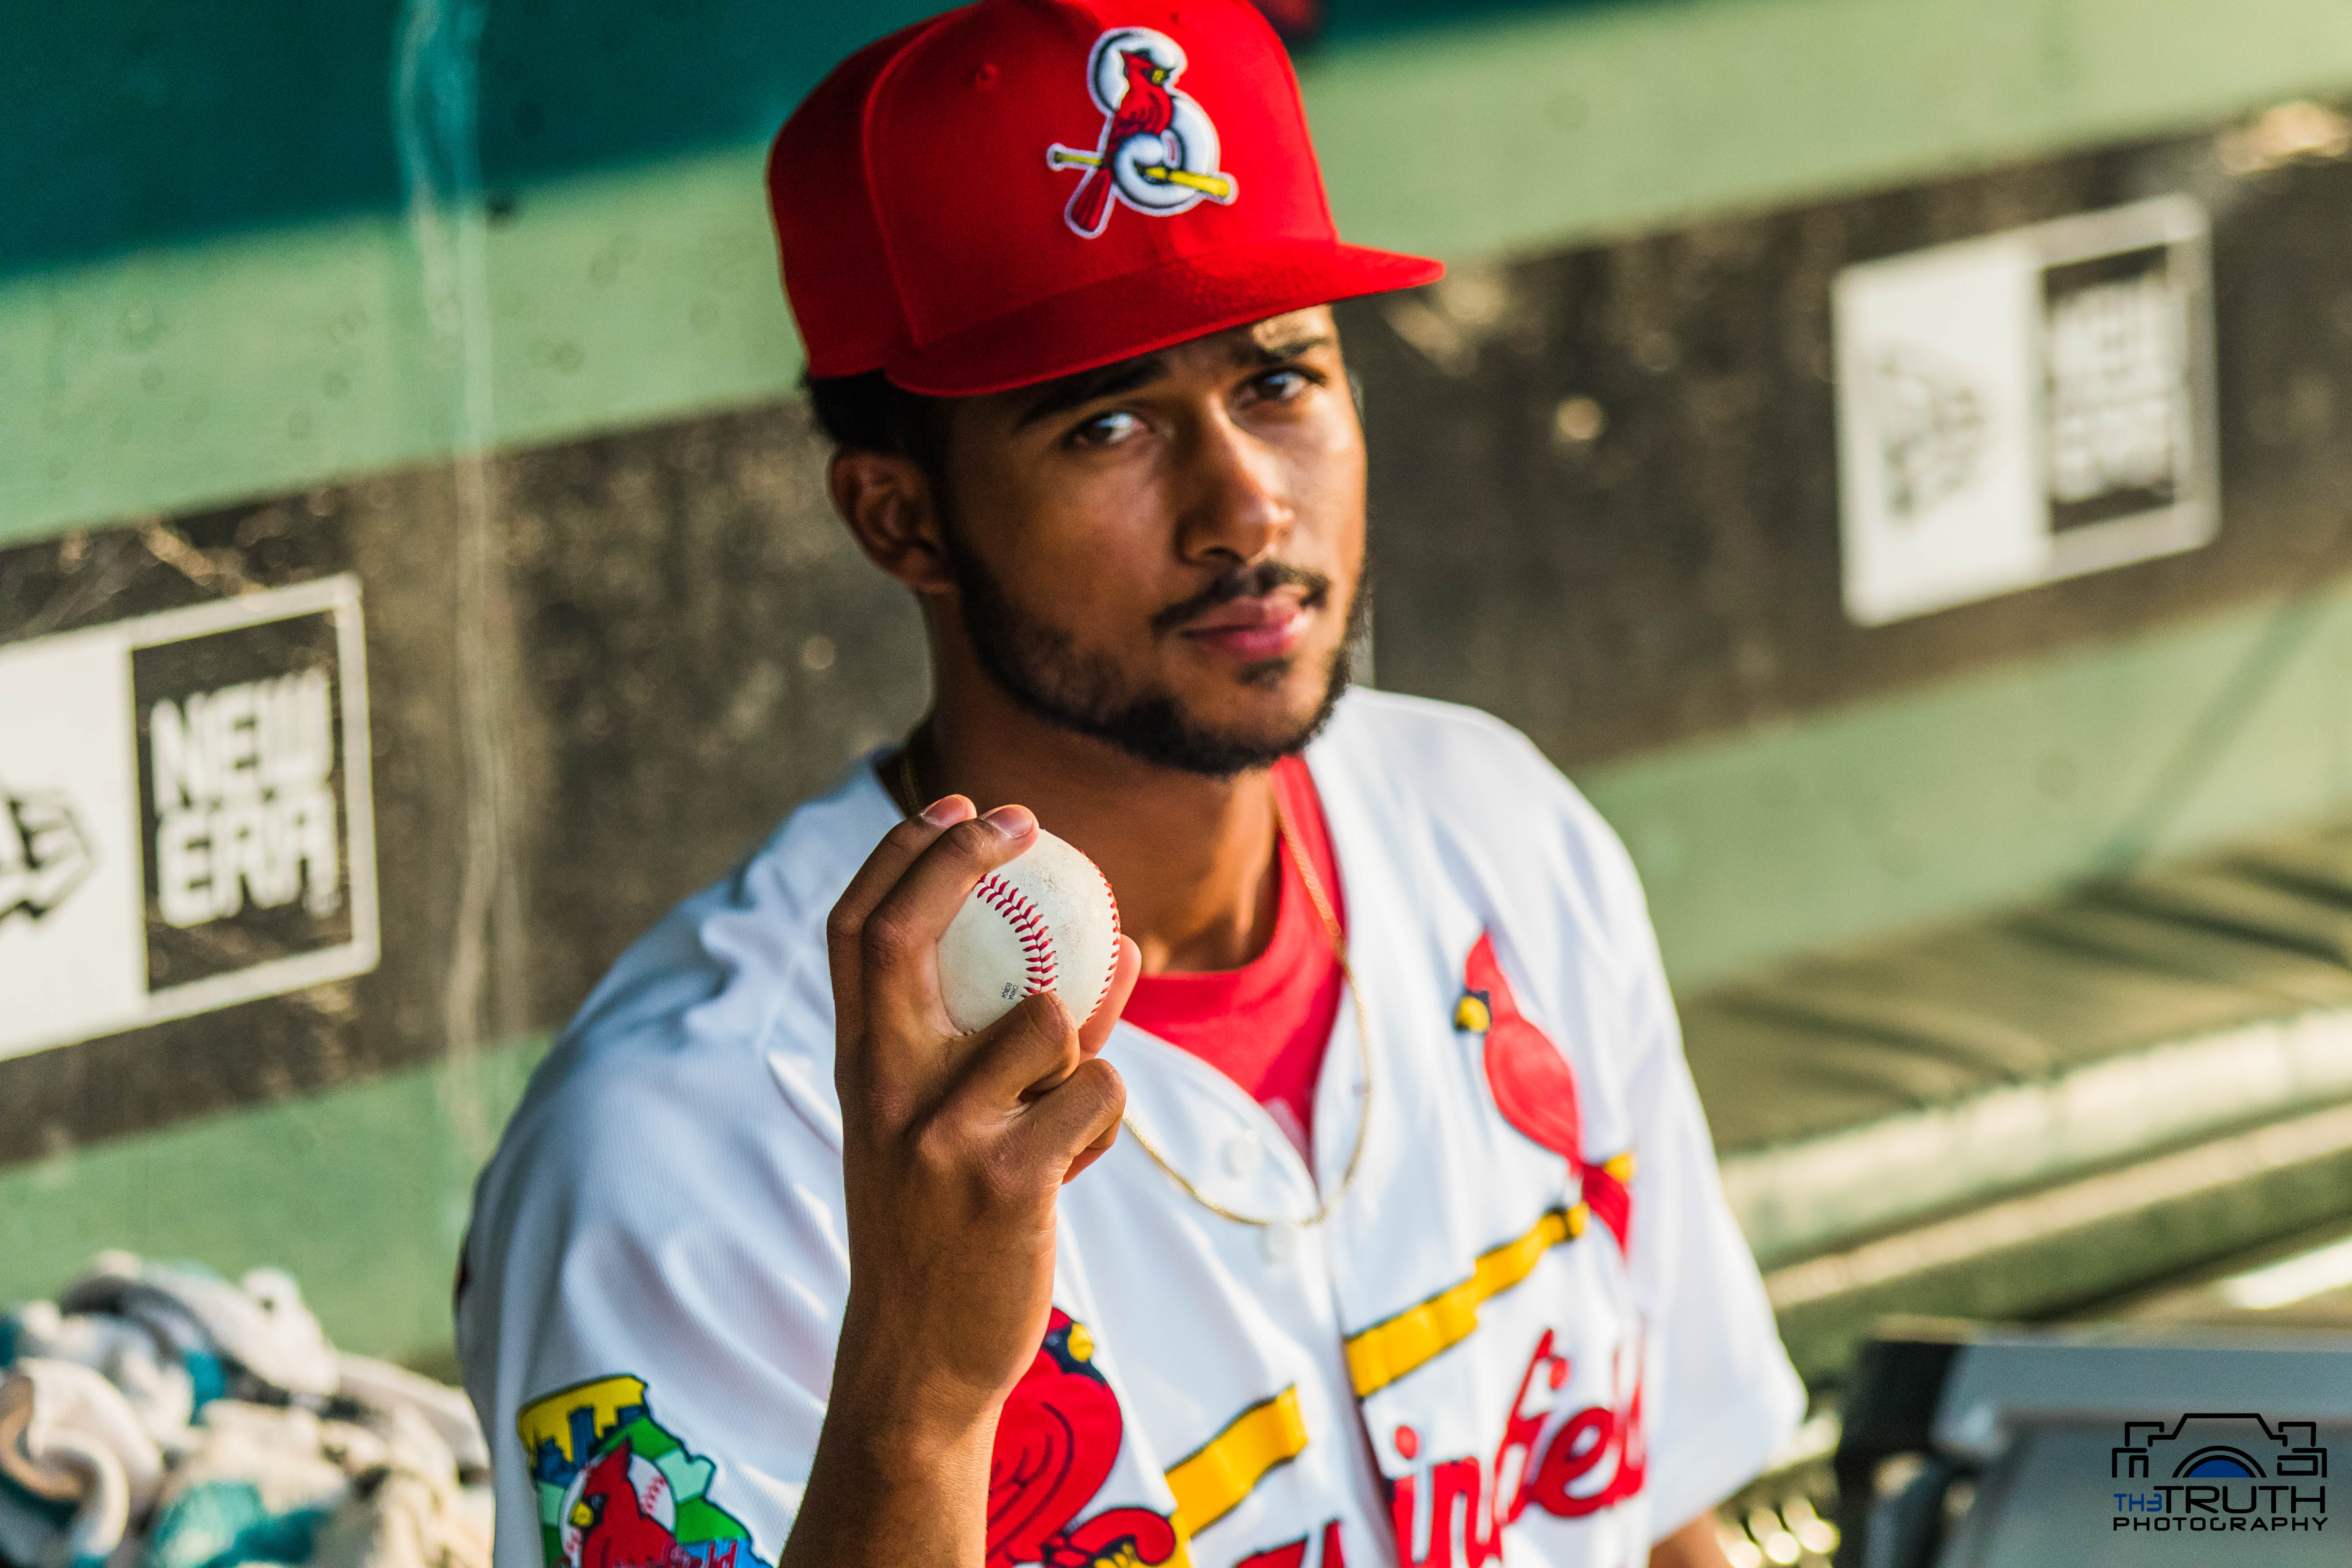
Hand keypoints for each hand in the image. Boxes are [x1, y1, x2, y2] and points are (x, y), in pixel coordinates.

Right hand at [785, 795, 1142, 1567]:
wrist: (918, 1357)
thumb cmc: (943, 1224)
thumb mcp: (940, 1124)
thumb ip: (997, 1045)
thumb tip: (1109, 953)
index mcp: (863, 1068)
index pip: (855, 932)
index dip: (899, 855)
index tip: (953, 803)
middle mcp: (887, 1088)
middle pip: (910, 934)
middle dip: (962, 857)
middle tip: (1022, 818)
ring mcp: (941, 1134)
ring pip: (1050, 1022)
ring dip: (1084, 1049)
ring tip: (1063, 1111)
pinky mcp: (1007, 1180)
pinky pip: (1099, 1095)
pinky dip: (1105, 1118)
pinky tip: (1074, 1163)